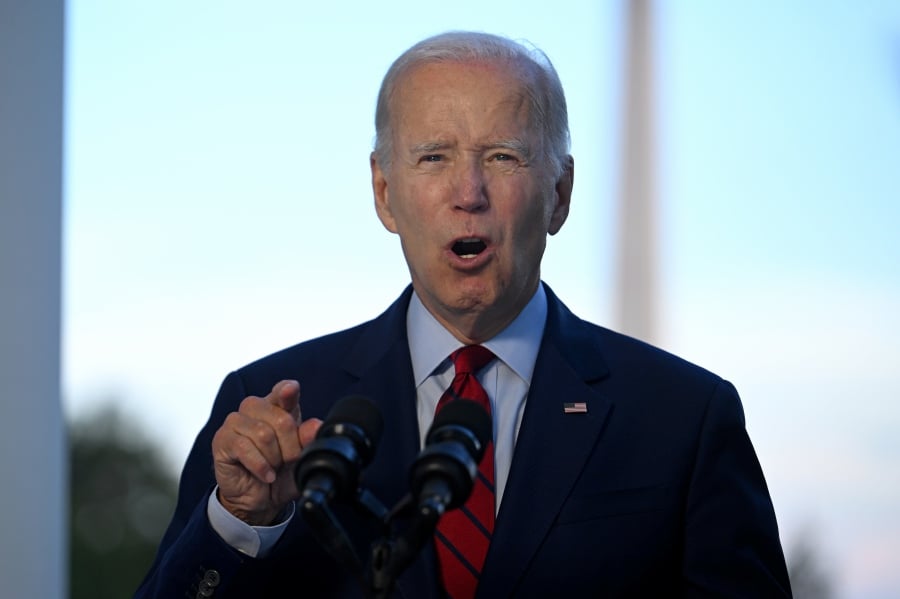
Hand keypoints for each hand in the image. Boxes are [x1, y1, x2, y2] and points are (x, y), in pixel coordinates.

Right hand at [211, 379, 321, 524]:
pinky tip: (265, 475)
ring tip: (272, 468)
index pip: (283, 390)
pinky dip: (259, 466)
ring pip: (263, 434)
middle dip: (290, 447)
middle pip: (281, 419)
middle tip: (286, 462)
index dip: (288, 391)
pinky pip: (244, 447)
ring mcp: (236, 422)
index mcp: (277, 406)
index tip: (291, 390)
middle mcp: (255, 408)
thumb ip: (308, 440)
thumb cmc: (280, 474)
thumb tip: (316, 426)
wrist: (259, 501)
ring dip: (273, 459)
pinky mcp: (222, 439)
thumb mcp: (300, 459)